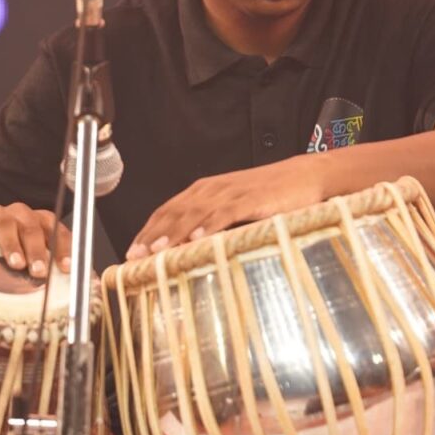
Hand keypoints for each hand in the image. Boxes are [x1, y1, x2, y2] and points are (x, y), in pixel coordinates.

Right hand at [0, 203, 71, 277]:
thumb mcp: (28, 257)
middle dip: (37, 250)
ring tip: (16, 263)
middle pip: (32, 227)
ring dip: (12, 244)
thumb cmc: (8, 252)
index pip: (55, 230)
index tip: (66, 268)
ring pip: (5, 224)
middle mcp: (20, 214)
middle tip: (39, 272)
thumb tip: (61, 292)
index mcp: (38, 221)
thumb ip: (43, 267)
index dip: (63, 247)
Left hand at [126, 154, 322, 258]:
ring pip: (194, 212)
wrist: (303, 177)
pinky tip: (197, 239)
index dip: (147, 230)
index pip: (167, 210)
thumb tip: (186, 251)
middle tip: (134, 257)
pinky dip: (209, 225)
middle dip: (152, 235)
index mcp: (204, 191)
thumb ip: (211, 224)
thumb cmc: (268, 196)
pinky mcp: (251, 199)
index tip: (131, 253)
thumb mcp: (233, 209)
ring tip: (156, 251)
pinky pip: (225, 212)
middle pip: (174, 212)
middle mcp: (212, 189)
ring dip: (173, 232)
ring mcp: (231, 193)